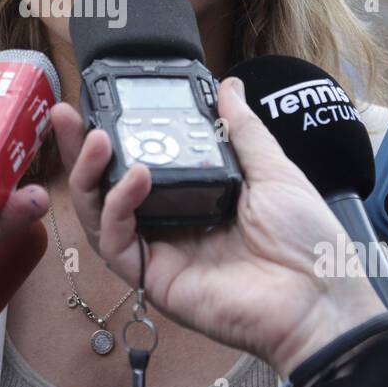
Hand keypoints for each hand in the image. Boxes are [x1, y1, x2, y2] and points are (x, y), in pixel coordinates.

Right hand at [53, 80, 384, 377]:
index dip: (116, 130)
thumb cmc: (307, 241)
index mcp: (194, 194)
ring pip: (100, 212)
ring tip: (97, 138)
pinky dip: (117, 207)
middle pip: (107, 183)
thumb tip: (228, 87)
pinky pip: (116, 242)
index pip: (140, 157)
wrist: (319, 298)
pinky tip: (135, 177)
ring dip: (90, 173)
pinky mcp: (153, 278)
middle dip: (81, 150)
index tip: (101, 100)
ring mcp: (158, 250)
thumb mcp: (274, 170)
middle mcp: (169, 221)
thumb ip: (242, 130)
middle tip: (68, 114)